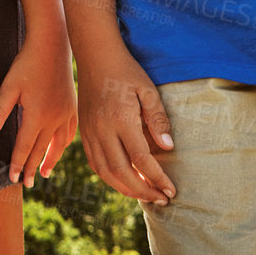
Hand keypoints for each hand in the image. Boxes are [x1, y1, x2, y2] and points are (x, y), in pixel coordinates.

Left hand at [0, 33, 77, 187]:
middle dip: (32, 168)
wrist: (52, 45)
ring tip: (44, 173)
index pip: (25, 147)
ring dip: (50, 160)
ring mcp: (66, 113)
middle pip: (41, 150)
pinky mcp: (72, 106)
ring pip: (58, 145)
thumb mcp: (9, 86)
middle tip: (27, 184)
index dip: (18, 164)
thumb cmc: (27, 64)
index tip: (13, 179)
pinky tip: (60, 148)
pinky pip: (70, 133)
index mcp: (37, 116)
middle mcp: (54, 119)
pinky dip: (63, 144)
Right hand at [77, 46, 174, 204]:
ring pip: (105, 172)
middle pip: (121, 172)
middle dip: (143, 191)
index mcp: (120, 119)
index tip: (171, 190)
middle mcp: (102, 129)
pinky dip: (109, 177)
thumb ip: (158, 120)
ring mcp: (90, 132)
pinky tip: (123, 181)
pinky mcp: (83, 132)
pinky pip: (94, 163)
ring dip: (125, 188)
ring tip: (145, 194)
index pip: (141, 159)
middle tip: (161, 199)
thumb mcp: (148, 90)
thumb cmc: (126, 71)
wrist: (95, 55)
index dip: (157, 178)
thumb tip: (168, 148)